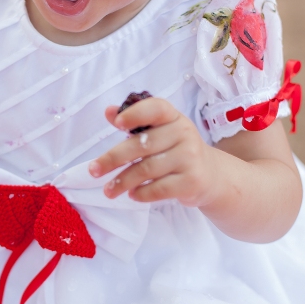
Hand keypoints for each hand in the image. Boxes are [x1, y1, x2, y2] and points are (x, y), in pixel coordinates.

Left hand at [89, 96, 217, 205]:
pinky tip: (132, 195)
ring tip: (108, 190)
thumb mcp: (159, 132)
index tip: (117, 124)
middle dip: (113, 159)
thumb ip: (134, 122)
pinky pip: (159, 189)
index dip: (136, 114)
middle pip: (142, 145)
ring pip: (147, 169)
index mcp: (173, 117)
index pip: (156, 108)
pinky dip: (141, 194)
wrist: (211, 175)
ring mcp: (190, 157)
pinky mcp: (192, 181)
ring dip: (123, 181)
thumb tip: (108, 111)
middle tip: (94, 170)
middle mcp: (184, 133)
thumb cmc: (176, 150)